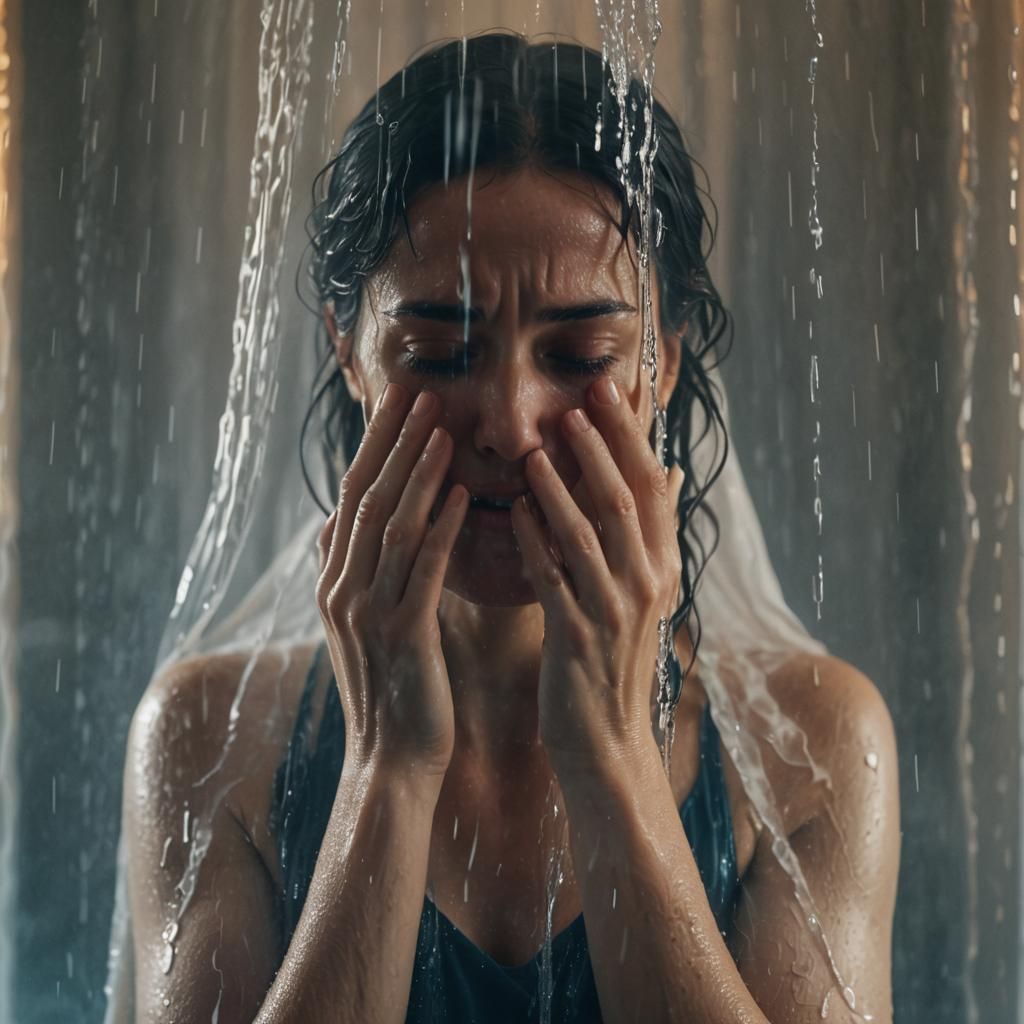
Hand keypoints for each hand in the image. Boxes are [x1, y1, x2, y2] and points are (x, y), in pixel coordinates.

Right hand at [316, 383, 468, 777]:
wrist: (392, 763)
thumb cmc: (391, 691)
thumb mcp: (360, 626)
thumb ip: (351, 571)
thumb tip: (338, 524)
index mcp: (334, 582)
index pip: (352, 496)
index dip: (375, 446)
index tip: (400, 402)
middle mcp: (341, 589)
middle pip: (366, 498)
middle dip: (392, 442)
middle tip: (419, 393)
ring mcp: (367, 611)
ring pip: (391, 526)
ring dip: (417, 473)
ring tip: (442, 428)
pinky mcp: (402, 635)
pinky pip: (423, 570)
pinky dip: (441, 528)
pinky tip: (464, 495)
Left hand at [510, 377, 685, 776]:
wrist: (606, 741)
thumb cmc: (615, 657)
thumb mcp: (646, 591)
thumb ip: (651, 529)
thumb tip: (669, 470)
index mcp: (660, 565)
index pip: (651, 485)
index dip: (634, 434)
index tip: (614, 386)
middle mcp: (646, 582)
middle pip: (626, 498)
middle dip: (604, 444)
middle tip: (582, 396)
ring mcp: (613, 610)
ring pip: (589, 534)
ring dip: (562, 487)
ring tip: (535, 447)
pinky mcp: (577, 638)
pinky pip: (552, 579)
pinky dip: (534, 542)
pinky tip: (513, 512)